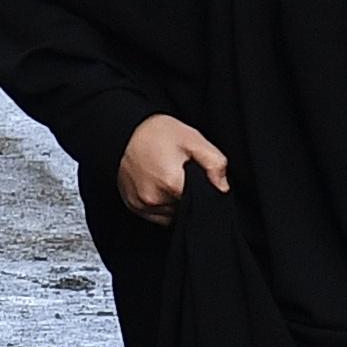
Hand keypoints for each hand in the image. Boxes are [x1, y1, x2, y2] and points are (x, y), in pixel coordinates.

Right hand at [115, 114, 230, 219]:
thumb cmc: (157, 133)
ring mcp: (141, 205)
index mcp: (171, 184)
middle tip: (182, 175)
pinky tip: (160, 186)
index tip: (198, 179)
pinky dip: (162, 205)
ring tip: (169, 178)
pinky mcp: (132, 206)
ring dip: (175, 202)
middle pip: (185, 209)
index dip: (203, 192)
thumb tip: (223, 187)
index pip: (200, 202)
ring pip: (171, 215)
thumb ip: (214, 163)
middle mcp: (154, 199)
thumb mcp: (193, 139)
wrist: (123, 130)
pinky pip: (157, 216)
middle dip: (188, 196)